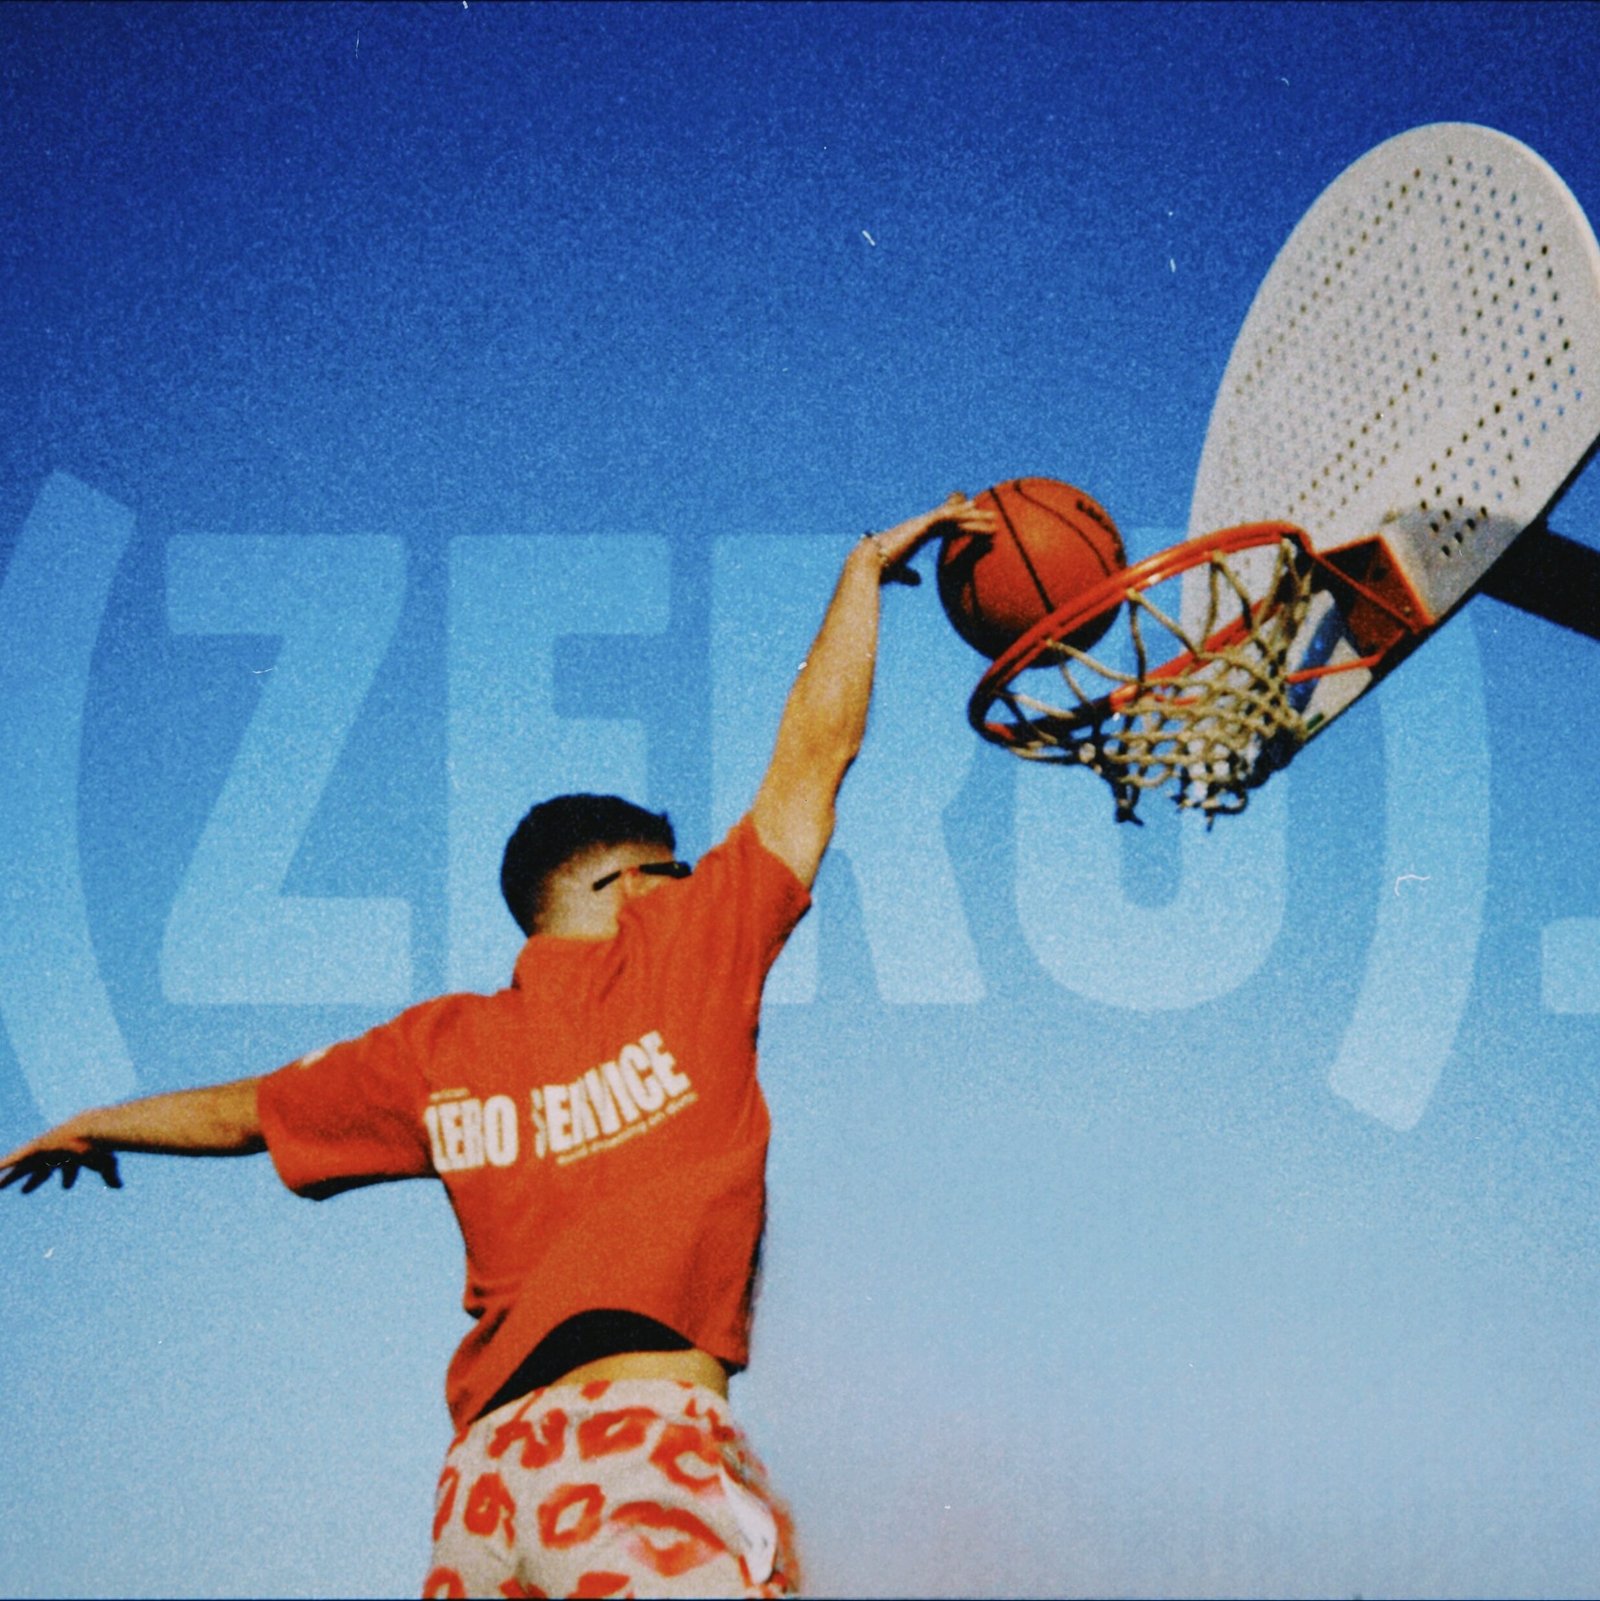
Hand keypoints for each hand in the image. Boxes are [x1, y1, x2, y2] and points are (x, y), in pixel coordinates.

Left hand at [0, 1121, 121, 1194]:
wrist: (85, 1132)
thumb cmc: (96, 1149)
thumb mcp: (106, 1165)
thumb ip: (110, 1176)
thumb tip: (118, 1186)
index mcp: (70, 1157)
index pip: (68, 1169)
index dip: (68, 1177)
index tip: (66, 1187)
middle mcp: (53, 1155)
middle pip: (41, 1170)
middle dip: (33, 1181)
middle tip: (25, 1191)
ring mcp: (38, 1154)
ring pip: (20, 1169)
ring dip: (9, 1179)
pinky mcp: (26, 1154)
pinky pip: (7, 1163)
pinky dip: (0, 1167)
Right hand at [870, 492, 996, 582]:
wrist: (867, 563)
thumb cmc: (880, 571)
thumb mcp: (900, 573)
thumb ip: (910, 575)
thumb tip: (919, 580)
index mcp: (916, 534)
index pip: (942, 527)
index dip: (958, 525)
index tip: (973, 524)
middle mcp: (920, 525)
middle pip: (952, 518)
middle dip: (971, 517)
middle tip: (990, 517)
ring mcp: (921, 523)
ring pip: (953, 516)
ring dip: (974, 516)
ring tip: (993, 518)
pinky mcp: (922, 525)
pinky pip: (947, 518)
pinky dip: (963, 517)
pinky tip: (977, 515)